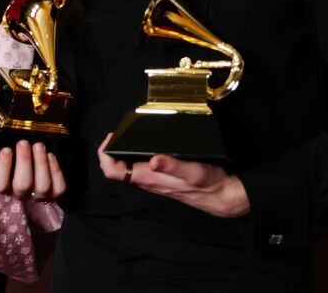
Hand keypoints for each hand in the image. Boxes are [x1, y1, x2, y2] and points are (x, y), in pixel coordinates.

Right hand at [0, 141, 65, 201]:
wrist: (27, 168)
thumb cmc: (2, 165)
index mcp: (1, 187)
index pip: (0, 185)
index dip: (4, 169)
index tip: (6, 149)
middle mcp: (20, 195)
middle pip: (23, 186)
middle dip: (25, 164)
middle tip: (24, 143)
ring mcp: (38, 195)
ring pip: (43, 188)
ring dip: (41, 165)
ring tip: (39, 146)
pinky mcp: (55, 192)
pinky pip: (59, 188)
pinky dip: (56, 172)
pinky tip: (51, 156)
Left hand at [97, 134, 248, 218]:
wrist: (222, 196)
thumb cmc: (208, 184)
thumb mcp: (193, 171)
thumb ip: (172, 166)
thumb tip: (152, 160)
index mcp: (148, 178)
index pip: (112, 171)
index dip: (105, 154)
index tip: (111, 137)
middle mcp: (147, 180)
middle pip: (116, 168)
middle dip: (112, 149)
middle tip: (118, 131)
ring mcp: (153, 180)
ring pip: (127, 167)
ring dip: (123, 151)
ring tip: (127, 133)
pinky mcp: (161, 178)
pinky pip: (139, 167)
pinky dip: (135, 154)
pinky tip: (144, 142)